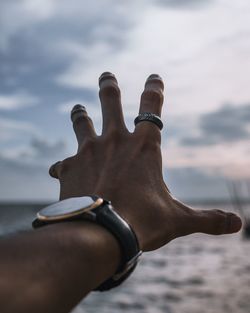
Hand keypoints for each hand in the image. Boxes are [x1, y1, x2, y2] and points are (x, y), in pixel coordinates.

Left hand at [49, 72, 241, 251]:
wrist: (100, 234)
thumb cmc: (142, 223)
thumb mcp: (179, 220)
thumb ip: (208, 220)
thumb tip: (238, 225)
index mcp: (144, 146)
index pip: (152, 106)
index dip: (154, 88)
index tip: (153, 76)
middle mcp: (115, 141)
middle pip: (110, 102)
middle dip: (109, 87)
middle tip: (106, 76)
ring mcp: (88, 151)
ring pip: (82, 122)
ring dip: (80, 114)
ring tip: (78, 108)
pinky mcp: (69, 168)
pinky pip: (63, 163)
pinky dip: (62, 166)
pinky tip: (57, 171)